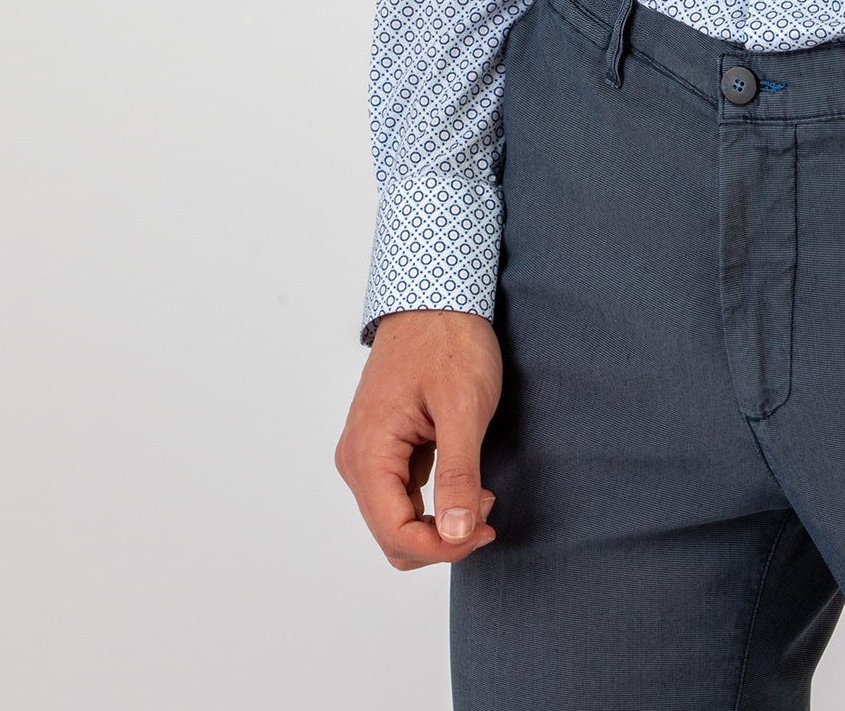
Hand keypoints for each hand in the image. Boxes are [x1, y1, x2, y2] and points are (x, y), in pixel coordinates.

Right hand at [335, 309, 503, 569]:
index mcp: (368, 454)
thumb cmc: (449, 342)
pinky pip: (401, 497)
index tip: (485, 530)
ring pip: (396, 521)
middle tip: (487, 512)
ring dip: (439, 524)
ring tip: (481, 493)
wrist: (436, 297)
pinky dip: (433, 503)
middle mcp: (357, 460)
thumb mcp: (463, 408)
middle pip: (393, 536)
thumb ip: (458, 474)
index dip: (443, 548)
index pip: (396, 535)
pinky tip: (467, 480)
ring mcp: (366, 454)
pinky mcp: (383, 447)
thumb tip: (456, 535)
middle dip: (443, 539)